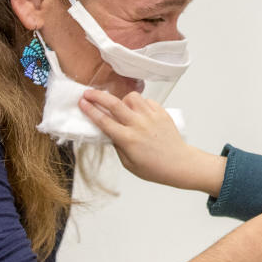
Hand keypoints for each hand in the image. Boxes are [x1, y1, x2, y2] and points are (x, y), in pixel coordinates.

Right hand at [79, 89, 225, 193]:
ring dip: (122, 99)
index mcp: (128, 139)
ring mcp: (151, 117)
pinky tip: (138, 112)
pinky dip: (139, 103)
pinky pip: (146, 100)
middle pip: (114, 103)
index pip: (104, 121)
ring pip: (131, 97)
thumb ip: (117, 145)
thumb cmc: (154, 168)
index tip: (81, 103)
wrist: (179, 164)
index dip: (90, 110)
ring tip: (120, 107)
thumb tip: (108, 132)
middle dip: (98, 96)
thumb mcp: (128, 164)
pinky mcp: (161, 113)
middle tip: (88, 93)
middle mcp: (138, 125)